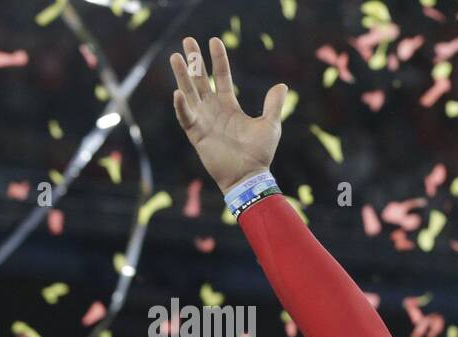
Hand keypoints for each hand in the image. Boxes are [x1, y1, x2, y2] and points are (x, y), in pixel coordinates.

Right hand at [170, 36, 287, 194]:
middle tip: (188, 40)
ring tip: (175, 57)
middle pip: (200, 79)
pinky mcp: (196, 134)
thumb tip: (282, 85)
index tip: (214, 40)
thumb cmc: (259, 154)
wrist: (249, 176)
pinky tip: (178, 93)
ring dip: (182, 76)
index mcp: (229, 106)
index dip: (218, 59)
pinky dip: (182, 107)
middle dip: (194, 60)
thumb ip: (273, 105)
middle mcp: (213, 110)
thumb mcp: (270, 126)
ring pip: (189, 93)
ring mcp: (203, 120)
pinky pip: (186, 117)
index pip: (221, 76)